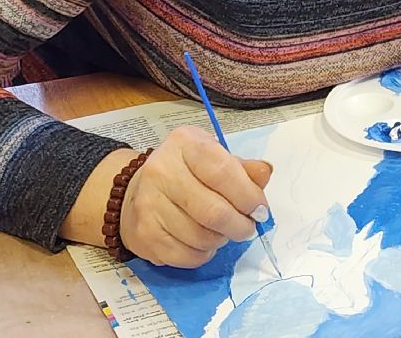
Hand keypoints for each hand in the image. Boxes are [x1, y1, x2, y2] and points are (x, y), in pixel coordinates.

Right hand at [120, 125, 272, 267]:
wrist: (135, 190)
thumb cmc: (185, 171)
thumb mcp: (214, 158)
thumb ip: (243, 168)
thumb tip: (265, 174)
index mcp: (185, 144)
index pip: (223, 172)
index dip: (248, 195)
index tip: (260, 210)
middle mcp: (161, 171)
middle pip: (213, 211)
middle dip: (239, 225)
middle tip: (248, 228)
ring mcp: (148, 205)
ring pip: (200, 237)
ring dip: (221, 240)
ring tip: (224, 232)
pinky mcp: (143, 234)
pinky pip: (184, 255)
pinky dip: (203, 254)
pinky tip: (204, 243)